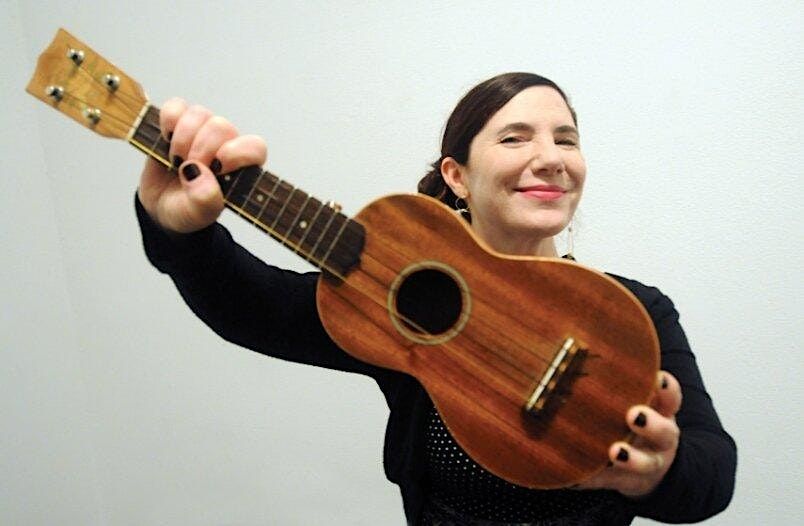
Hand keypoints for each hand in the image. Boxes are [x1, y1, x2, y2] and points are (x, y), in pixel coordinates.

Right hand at [137, 98, 266, 232]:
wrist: (161, 208)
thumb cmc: (189, 211)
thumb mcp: (198, 214)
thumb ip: (204, 200)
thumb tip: (198, 172)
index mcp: (243, 167)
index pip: (254, 147)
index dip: (237, 152)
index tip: (218, 168)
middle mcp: (226, 144)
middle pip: (221, 127)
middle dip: (200, 149)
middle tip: (187, 171)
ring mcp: (202, 131)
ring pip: (199, 114)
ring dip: (183, 138)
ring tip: (176, 161)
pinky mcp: (177, 123)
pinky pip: (175, 107)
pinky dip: (168, 121)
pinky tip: (166, 139)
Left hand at [574, 371, 681, 497]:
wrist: (654, 469)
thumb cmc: (637, 418)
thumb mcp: (638, 396)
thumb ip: (622, 373)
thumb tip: (581, 327)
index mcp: (663, 412)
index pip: (670, 397)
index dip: (667, 388)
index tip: (658, 379)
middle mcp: (660, 438)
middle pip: (665, 432)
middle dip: (652, 424)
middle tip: (633, 414)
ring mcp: (646, 463)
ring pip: (644, 464)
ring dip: (630, 458)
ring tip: (614, 452)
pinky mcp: (624, 482)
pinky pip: (608, 483)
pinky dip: (592, 479)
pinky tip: (575, 475)